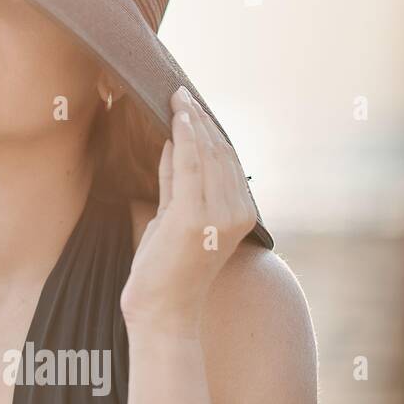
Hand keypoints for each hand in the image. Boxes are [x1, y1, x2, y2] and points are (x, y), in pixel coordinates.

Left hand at [120, 85, 257, 336]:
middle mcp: (237, 213)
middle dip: (200, 118)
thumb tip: (172, 142)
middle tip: (180, 91)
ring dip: (191, 121)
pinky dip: (184, 138)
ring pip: (207, 154)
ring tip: (175, 96)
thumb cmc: (164, 268)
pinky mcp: (194, 217)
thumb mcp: (173, 216)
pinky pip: (191, 166)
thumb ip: (177, 182)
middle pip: (220, 152)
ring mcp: (218, 215)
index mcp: (241, 214)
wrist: (162, 311)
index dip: (209, 129)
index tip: (191, 104)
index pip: (227, 159)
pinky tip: (177, 118)